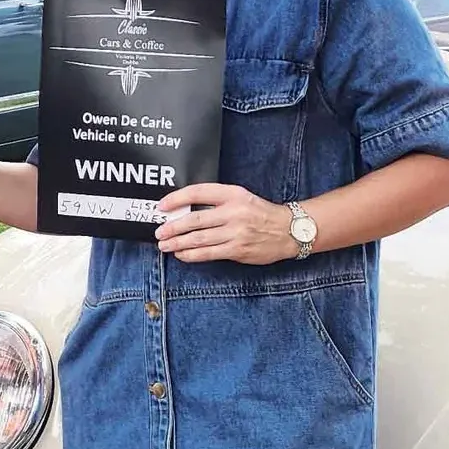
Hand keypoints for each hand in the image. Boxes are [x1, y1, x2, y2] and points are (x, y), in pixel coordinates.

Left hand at [154, 182, 293, 264]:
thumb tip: (186, 211)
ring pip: (199, 239)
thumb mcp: (241, 198)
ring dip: (178, 243)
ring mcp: (236, 233)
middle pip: (194, 220)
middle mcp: (233, 212)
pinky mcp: (237, 250)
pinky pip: (209, 254)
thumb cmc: (261, 214)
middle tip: (159, 231)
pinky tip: (182, 254)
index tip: (162, 206)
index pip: (198, 192)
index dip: (176, 198)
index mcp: (233, 194)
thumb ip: (217, 202)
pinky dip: (192, 255)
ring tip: (165, 245)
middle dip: (172, 227)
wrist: (289, 230)